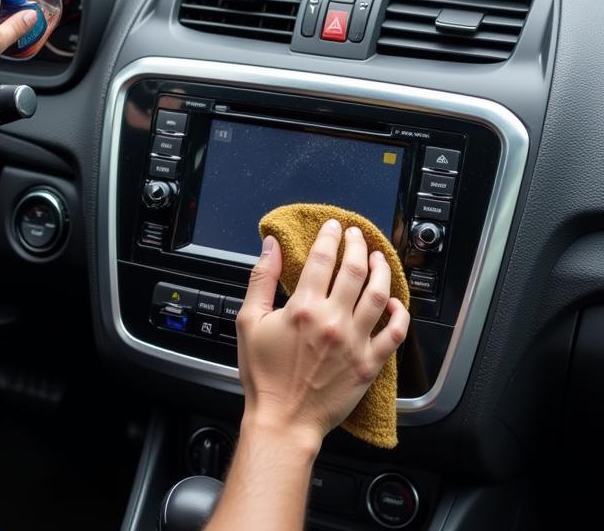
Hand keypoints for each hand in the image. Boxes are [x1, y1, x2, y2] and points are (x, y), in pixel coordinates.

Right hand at [236, 219, 409, 449]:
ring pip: (378, 296)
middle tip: (356, 235)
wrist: (283, 420)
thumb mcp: (249, 320)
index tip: (333, 227)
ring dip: (381, 271)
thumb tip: (270, 246)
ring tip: (378, 258)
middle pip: (354, 271)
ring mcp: (354, 343)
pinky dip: (399, 315)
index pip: (323, 259)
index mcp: (303, 308)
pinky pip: (394, 334)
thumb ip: (261, 279)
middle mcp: (332, 321)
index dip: (329, 237)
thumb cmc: (263, 374)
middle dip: (357, 245)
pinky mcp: (368, 365)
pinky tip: (394, 302)